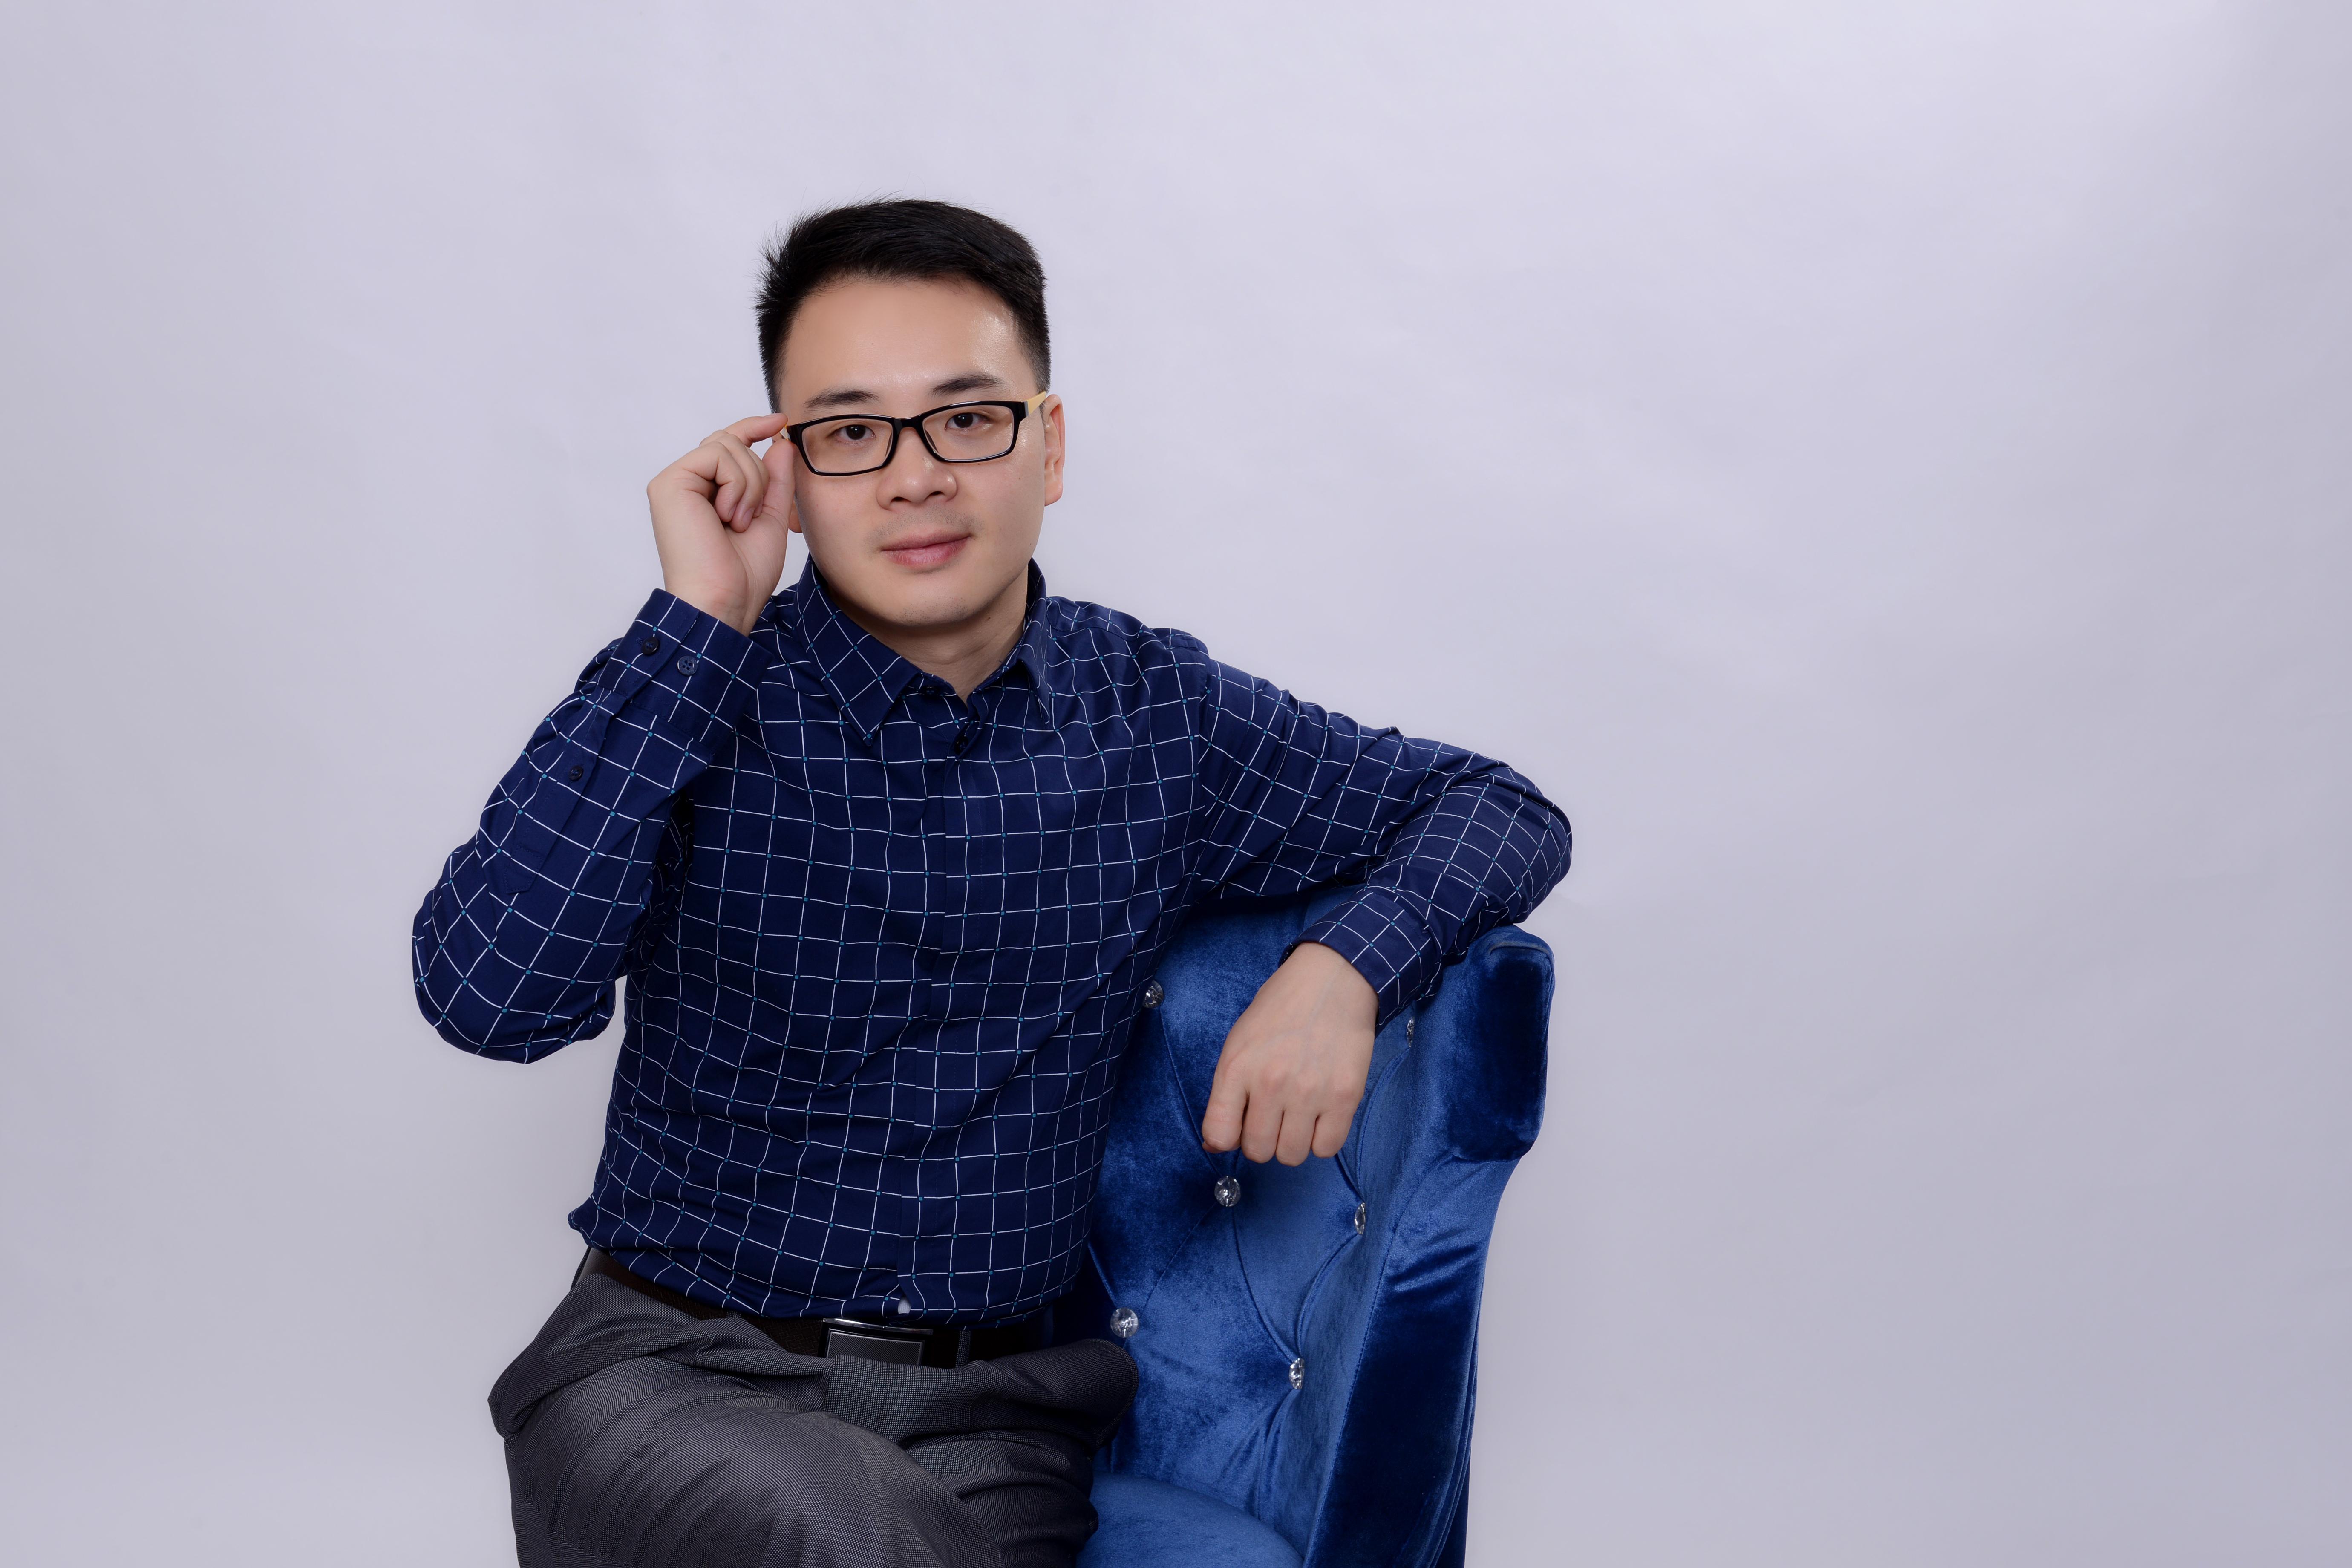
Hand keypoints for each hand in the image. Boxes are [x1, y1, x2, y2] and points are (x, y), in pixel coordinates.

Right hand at [647, 413, 794, 634]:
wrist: (724, 601)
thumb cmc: (743, 573)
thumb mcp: (770, 517)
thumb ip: (774, 479)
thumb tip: (780, 441)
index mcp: (705, 493)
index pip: (728, 445)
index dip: (754, 428)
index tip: (782, 422)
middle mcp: (686, 484)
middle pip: (731, 441)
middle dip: (758, 474)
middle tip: (752, 517)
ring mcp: (675, 482)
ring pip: (727, 445)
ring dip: (750, 484)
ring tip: (739, 522)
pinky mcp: (669, 483)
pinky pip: (717, 455)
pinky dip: (737, 484)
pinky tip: (728, 516)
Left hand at [1200, 942, 1377, 1164]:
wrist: (1334, 979)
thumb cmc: (1282, 1009)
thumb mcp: (1240, 1041)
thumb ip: (1226, 1093)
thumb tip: (1216, 1144)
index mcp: (1238, 1067)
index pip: (1219, 1135)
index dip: (1227, 1138)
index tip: (1239, 1125)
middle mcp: (1272, 1083)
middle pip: (1258, 1152)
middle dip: (1263, 1139)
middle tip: (1274, 1114)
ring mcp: (1311, 1092)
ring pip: (1292, 1156)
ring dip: (1293, 1141)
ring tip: (1299, 1112)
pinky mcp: (1346, 1096)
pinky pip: (1327, 1148)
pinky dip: (1322, 1138)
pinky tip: (1321, 1113)